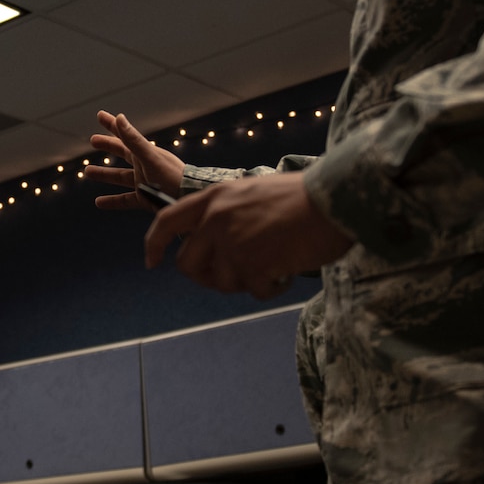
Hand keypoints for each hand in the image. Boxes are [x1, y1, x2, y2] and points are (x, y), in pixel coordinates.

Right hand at [81, 111, 185, 211]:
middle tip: (93, 140)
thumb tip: (119, 117)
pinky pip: (124, 200)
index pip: (125, 135)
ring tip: (87, 172)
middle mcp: (143, 165)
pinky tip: (98, 203)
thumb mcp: (150, 157)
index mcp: (145, 152)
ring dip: (104, 174)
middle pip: (122, 152)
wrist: (189, 199)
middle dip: (107, 146)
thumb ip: (133, 140)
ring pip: (119, 177)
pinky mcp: (145, 199)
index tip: (100, 115)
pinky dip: (112, 201)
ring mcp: (144, 182)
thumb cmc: (172, 176)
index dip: (112, 125)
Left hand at [144, 172, 353, 298]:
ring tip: (271, 266)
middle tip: (234, 277)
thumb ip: (226, 214)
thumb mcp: (251, 193)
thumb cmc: (300, 197)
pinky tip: (286, 272)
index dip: (154, 244)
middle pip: (188, 265)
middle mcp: (216, 220)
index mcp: (214, 199)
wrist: (332, 199)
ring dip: (245, 282)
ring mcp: (233, 243)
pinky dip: (270, 288)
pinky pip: (252, 291)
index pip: (166, 221)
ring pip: (221, 282)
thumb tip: (215, 247)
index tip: (152, 261)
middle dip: (207, 277)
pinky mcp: (253, 265)